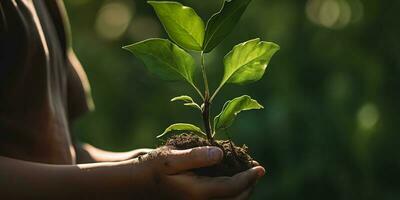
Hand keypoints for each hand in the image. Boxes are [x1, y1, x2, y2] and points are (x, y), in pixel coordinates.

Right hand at [132, 146, 264, 199]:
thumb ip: (195, 156)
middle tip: (255, 170)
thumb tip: (220, 153)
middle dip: (248, 186)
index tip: (261, 168)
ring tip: (246, 174)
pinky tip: (228, 177)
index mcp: (197, 193)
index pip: (232, 188)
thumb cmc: (151, 169)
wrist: (135, 185)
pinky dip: (229, 190)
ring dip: (240, 190)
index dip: (249, 178)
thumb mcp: (170, 158)